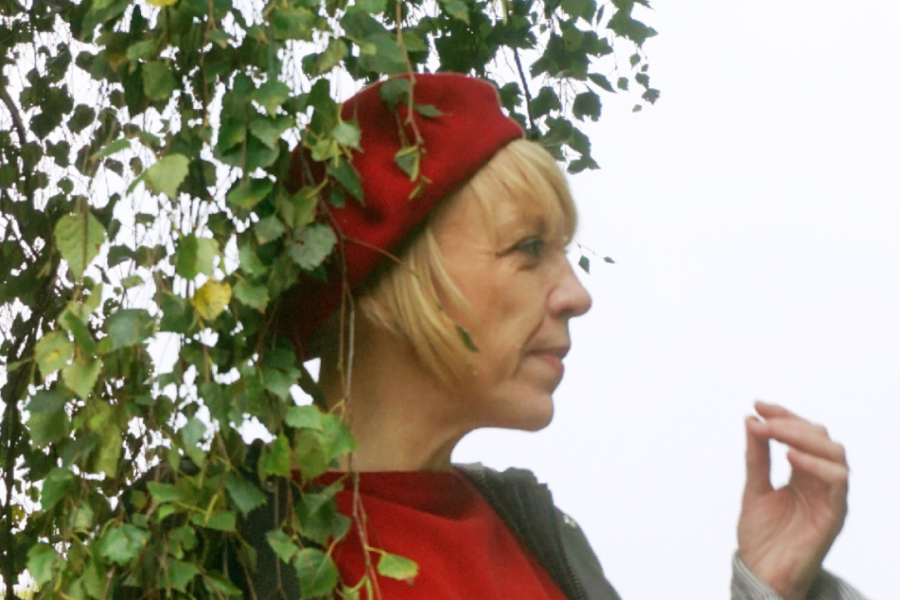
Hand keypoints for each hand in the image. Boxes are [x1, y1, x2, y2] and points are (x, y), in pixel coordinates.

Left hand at [737, 401, 848, 599]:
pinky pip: (838, 481)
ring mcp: (829, 496)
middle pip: (820, 437)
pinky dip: (816, 464)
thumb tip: (751, 419)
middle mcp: (820, 480)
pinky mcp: (834, 514)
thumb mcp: (753, 488)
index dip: (783, 415)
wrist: (763, 573)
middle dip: (790, 421)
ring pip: (834, 453)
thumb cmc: (761, 535)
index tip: (758, 405)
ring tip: (773, 432)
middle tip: (763, 418)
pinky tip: (790, 456)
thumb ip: (756, 457)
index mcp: (802, 472)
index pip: (801, 433)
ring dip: (803, 436)